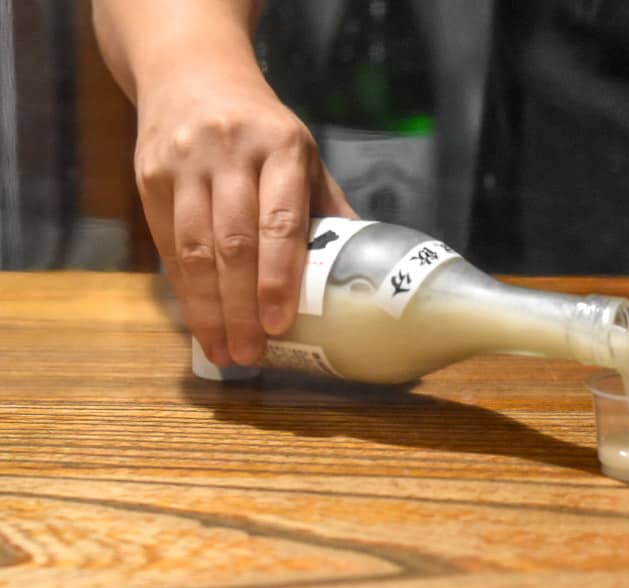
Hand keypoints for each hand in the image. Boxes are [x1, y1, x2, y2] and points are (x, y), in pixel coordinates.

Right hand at [134, 63, 355, 366]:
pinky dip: (184, 290)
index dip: (278, 277)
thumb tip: (361, 270)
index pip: (279, 221)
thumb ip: (326, 208)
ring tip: (224, 351)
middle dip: (241, 307)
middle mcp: (229, 152)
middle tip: (250, 354)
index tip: (280, 323)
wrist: (193, 75)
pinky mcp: (151, 176)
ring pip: (195, 249)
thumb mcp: (303, 154)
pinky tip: (199, 322)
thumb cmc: (262, 129)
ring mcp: (185, 163)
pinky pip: (169, 244)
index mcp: (280, 148)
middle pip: (233, 243)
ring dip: (208, 309)